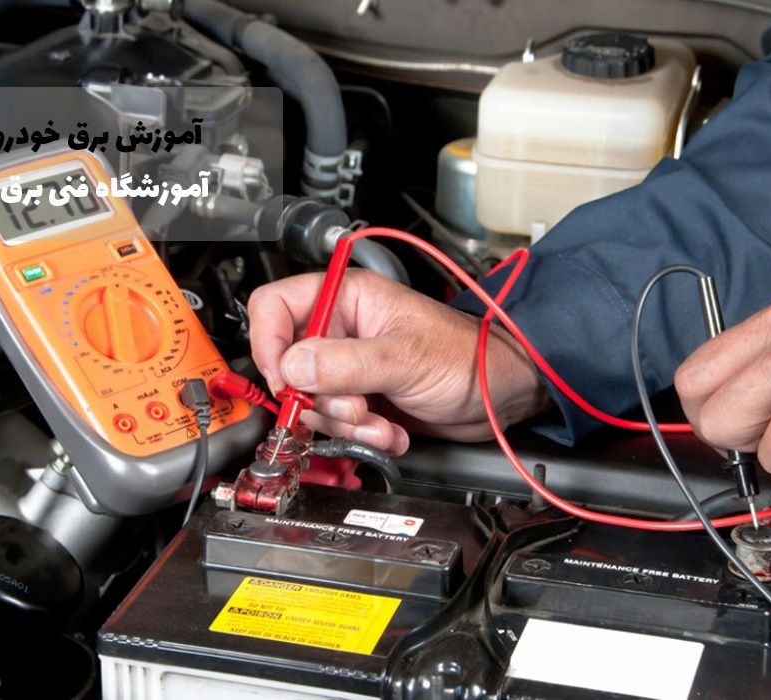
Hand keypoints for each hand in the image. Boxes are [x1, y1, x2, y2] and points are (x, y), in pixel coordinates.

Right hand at [248, 270, 550, 453]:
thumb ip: (344, 364)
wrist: (501, 396)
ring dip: (345, 424)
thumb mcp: (404, 358)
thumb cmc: (469, 356)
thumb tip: (291, 368)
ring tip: (381, 425)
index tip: (284, 379)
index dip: (269, 343)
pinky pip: (337, 425)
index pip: (274, 307)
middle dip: (319, 399)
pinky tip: (391, 433)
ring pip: (311, 403)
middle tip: (354, 409)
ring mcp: (350, 368)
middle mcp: (342, 331)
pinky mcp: (361, 400)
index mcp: (347, 299)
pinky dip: (361, 437)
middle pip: (289, 366)